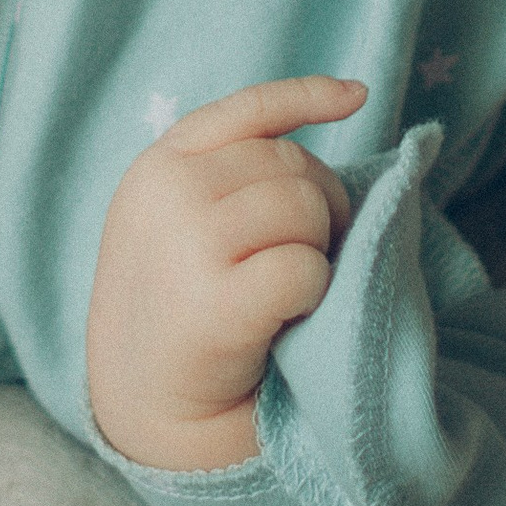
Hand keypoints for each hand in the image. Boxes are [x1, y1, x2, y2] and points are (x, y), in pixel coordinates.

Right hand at [86, 76, 365, 473]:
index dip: (308, 96)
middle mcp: (167, 192)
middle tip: (306, 258)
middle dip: (321, 205)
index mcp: (158, 168)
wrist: (146, 409)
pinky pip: (304, 267)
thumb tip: (330, 121)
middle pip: (291, 164)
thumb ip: (226, 177)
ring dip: (317, 249)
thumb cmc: (179, 311)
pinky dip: (311, 292)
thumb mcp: (177, 223)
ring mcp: (187, 245)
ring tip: (287, 290)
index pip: (246, 110)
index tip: (359, 95)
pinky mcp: (215, 305)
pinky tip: (284, 319)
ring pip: (304, 207)